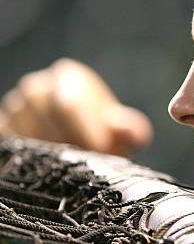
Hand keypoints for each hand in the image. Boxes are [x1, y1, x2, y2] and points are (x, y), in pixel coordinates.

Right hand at [0, 58, 151, 155]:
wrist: (83, 144)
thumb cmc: (105, 133)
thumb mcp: (124, 132)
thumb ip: (130, 130)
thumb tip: (127, 131)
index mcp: (67, 75)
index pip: (69, 103)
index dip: (85, 131)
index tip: (101, 150)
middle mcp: (35, 87)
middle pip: (46, 120)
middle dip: (71, 145)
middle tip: (89, 162)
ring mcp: (14, 109)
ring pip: (27, 137)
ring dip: (53, 157)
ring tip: (73, 165)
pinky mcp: (2, 129)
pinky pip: (12, 150)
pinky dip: (32, 163)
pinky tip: (51, 168)